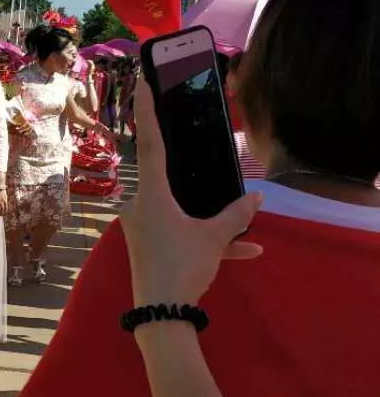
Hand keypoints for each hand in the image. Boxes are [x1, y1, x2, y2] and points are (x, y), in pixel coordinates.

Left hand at [118, 78, 262, 306]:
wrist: (161, 315)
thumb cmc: (182, 266)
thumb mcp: (215, 238)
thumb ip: (236, 216)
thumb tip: (256, 200)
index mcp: (152, 194)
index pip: (150, 142)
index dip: (146, 109)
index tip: (142, 80)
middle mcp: (139, 205)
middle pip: (169, 180)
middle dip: (193, 182)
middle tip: (207, 166)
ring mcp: (141, 227)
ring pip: (180, 212)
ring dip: (208, 221)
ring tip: (240, 236)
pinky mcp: (146, 247)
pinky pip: (179, 235)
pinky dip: (205, 241)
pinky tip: (245, 253)